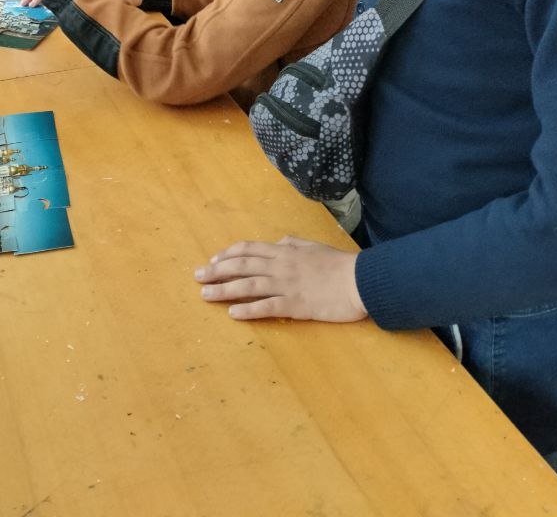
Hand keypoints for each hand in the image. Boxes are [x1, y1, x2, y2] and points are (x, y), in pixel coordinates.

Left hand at [194, 237, 366, 322]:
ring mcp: (285, 285)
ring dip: (223, 290)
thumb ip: (292, 244)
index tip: (212, 261)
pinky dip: (247, 310)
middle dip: (216, 271)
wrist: (358, 280)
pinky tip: (232, 314)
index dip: (227, 255)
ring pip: (247, 286)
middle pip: (241, 266)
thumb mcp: (312, 246)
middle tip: (197, 277)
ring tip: (205, 296)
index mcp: (283, 251)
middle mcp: (279, 265)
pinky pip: (266, 307)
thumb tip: (278, 242)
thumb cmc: (337, 264)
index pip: (248, 250)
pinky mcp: (294, 305)